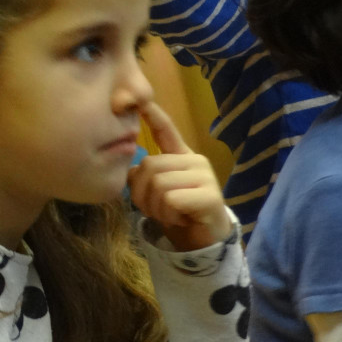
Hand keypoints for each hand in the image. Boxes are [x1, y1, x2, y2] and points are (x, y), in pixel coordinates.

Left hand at [127, 102, 230, 251]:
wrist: (202, 241)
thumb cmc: (177, 213)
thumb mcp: (155, 191)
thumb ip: (145, 176)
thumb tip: (130, 169)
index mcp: (180, 155)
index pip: (166, 130)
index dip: (152, 115)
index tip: (139, 101)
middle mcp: (195, 160)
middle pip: (149, 166)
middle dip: (142, 193)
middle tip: (156, 208)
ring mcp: (205, 176)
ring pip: (158, 184)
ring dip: (155, 207)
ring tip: (169, 213)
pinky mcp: (211, 196)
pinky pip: (171, 199)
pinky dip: (168, 214)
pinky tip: (181, 218)